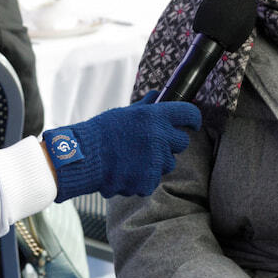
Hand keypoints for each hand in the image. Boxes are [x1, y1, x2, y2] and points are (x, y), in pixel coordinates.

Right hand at [44, 91, 200, 201]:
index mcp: (155, 117)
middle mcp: (160, 138)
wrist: (85, 157)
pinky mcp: (149, 181)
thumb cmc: (102, 132)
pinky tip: (127, 171)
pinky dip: (143, 178)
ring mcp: (156, 161)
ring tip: (134, 158)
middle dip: (170, 143)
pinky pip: (153, 180)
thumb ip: (145, 107)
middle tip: (153, 143)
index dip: (192, 119)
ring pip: (168, 163)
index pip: (189, 114)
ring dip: (157, 162)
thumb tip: (155, 97)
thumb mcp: (125, 113)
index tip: (191, 123)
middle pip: (182, 142)